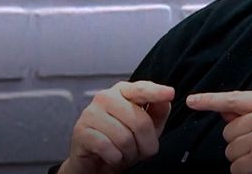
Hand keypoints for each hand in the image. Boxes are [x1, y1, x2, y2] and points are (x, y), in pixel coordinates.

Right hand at [59, 81, 173, 173]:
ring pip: (124, 138)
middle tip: (141, 151)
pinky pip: (108, 147)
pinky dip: (115, 158)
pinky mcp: (81, 131)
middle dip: (146, 143)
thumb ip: (157, 111)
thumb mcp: (146, 126)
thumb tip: (165, 99)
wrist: (94, 161)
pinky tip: (111, 156)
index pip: (142, 89)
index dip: (156, 92)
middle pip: (139, 121)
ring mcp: (91, 113)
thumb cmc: (121, 140)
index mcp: (123, 91)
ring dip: (129, 154)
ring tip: (124, 153)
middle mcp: (106, 97)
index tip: (170, 93)